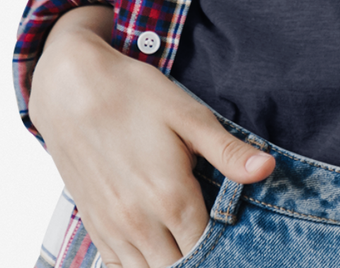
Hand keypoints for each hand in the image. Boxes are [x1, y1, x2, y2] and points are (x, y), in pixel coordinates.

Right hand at [29, 6, 275, 267]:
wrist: (72, 89)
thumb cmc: (134, 95)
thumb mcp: (188, 115)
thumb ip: (228, 151)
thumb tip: (267, 169)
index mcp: (170, 197)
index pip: (207, 250)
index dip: (227, 249)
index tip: (241, 242)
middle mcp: (139, 223)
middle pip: (178, 267)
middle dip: (201, 259)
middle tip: (215, 238)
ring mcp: (112, 228)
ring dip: (171, 263)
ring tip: (189, 243)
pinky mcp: (93, 225)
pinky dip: (140, 265)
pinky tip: (156, 250)